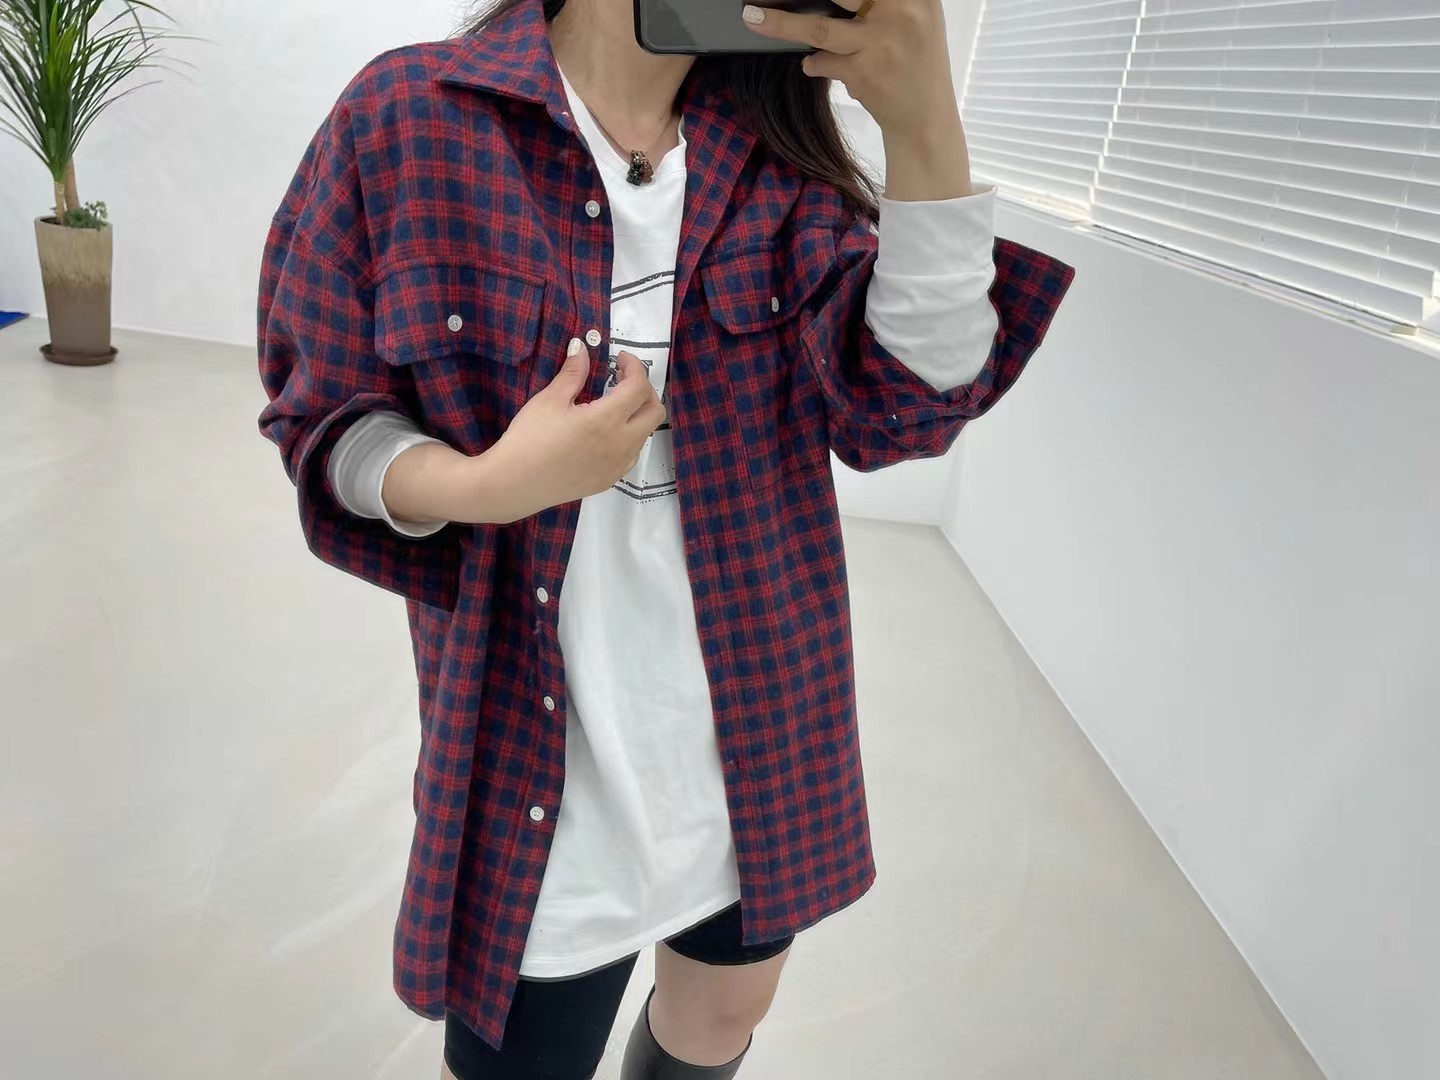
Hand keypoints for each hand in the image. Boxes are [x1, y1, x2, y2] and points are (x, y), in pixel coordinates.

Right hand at [483, 339, 665, 521]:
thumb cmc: (528, 439)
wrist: (514, 484)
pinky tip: (606, 432)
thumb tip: (581, 347)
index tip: (620, 359)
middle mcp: (620, 445)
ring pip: (646, 434)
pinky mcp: (610, 480)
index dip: (635, 367)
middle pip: (655, 411)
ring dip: (638, 414)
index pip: (639, 387)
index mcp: (606, 421)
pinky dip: (630, 436)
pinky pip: (633, 453)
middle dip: (645, 390)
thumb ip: (573, 373)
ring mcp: (618, 466)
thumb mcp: (549, 400)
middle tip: (622, 380)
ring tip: (613, 404)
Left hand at [741, 0, 957, 140]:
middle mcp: (902, 13)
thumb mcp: (913, 18)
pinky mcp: (864, 73)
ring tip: (753, 17)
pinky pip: (823, 62)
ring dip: (781, 23)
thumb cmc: (914, 62)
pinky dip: (814, 63)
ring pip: (819, 27)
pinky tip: (812, 64)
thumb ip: (880, 1)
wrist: (925, 118)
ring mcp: (880, 43)